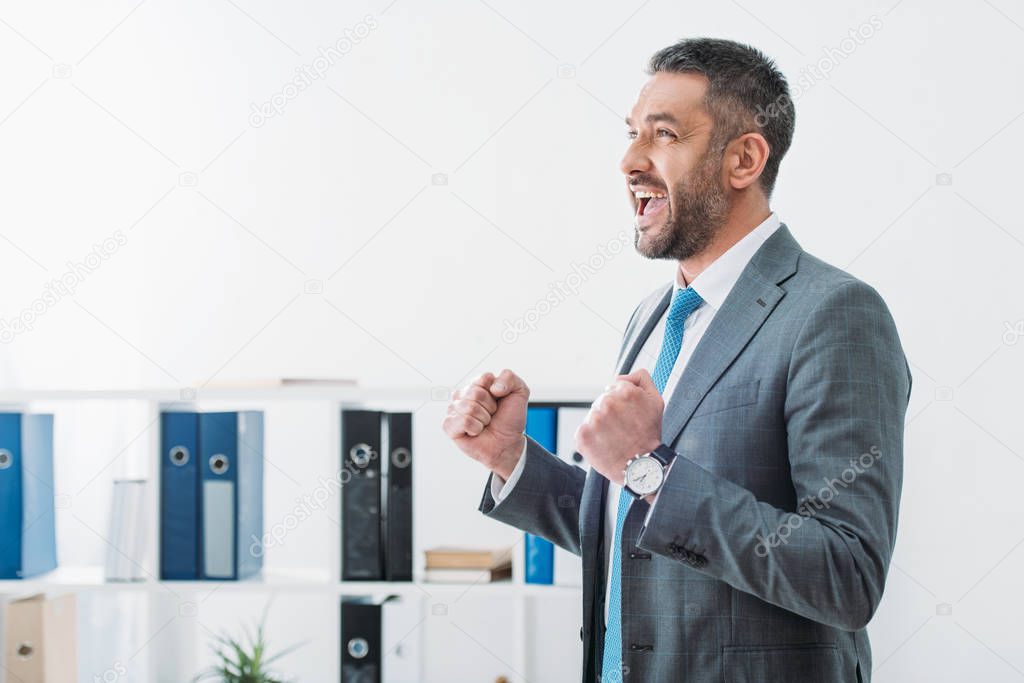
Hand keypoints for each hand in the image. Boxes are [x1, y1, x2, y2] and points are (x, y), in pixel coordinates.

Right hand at [442, 369, 528, 479]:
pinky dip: (475, 428)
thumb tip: (493, 386)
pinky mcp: (449, 425)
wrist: (508, 443)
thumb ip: (509, 377)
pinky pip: (463, 421)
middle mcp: (464, 394)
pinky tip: (475, 431)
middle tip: (492, 415)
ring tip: (484, 423)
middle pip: (475, 393)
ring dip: (483, 419)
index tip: (500, 400)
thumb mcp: (519, 392)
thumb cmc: (509, 419)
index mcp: (478, 384)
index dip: (497, 391)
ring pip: (469, 407)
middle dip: (490, 407)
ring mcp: (454, 409)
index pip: (484, 378)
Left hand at [575, 368, 663, 484]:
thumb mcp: (656, 401)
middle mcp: (607, 403)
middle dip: (610, 413)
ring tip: (615, 438)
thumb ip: (641, 379)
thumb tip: (621, 376)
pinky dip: (592, 438)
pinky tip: (605, 445)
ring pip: (593, 416)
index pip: (613, 388)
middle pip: (602, 401)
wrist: (641, 467)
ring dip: (601, 425)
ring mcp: (593, 419)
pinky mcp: (582, 435)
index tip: (628, 415)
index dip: (621, 402)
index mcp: (624, 391)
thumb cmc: (649, 435)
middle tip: (623, 428)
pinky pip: (583, 431)